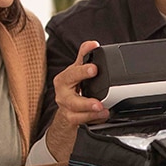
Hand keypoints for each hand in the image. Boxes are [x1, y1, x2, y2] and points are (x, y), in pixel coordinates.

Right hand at [46, 40, 109, 160]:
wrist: (66, 105)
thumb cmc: (72, 85)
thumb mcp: (77, 69)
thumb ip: (84, 55)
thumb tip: (92, 44)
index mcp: (64, 79)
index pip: (72, 74)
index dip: (82, 71)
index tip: (94, 69)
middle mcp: (62, 95)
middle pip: (71, 100)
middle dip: (85, 102)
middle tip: (98, 102)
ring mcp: (66, 109)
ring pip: (76, 114)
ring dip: (90, 113)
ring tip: (103, 110)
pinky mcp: (72, 120)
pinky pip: (81, 122)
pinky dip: (93, 119)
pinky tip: (103, 115)